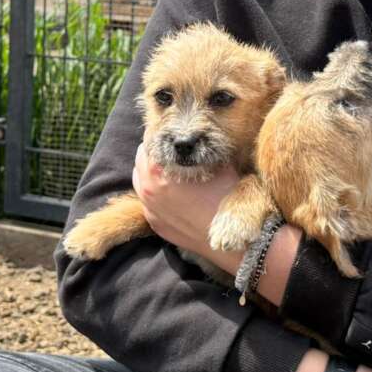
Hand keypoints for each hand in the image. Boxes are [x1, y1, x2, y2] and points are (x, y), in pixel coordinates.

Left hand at [132, 142, 240, 260]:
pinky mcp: (155, 225)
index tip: (172, 132)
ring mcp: (150, 210)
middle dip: (154, 151)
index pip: (149, 141)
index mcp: (158, 172)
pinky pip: (148, 202)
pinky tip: (172, 191)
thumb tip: (194, 138)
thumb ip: (200, 148)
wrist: (230, 240)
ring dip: (152, 172)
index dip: (162, 133)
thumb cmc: (227, 198)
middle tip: (171, 148)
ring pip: (140, 181)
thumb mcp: (220, 164)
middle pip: (141, 159)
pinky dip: (156, 192)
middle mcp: (147, 191)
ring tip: (170, 168)